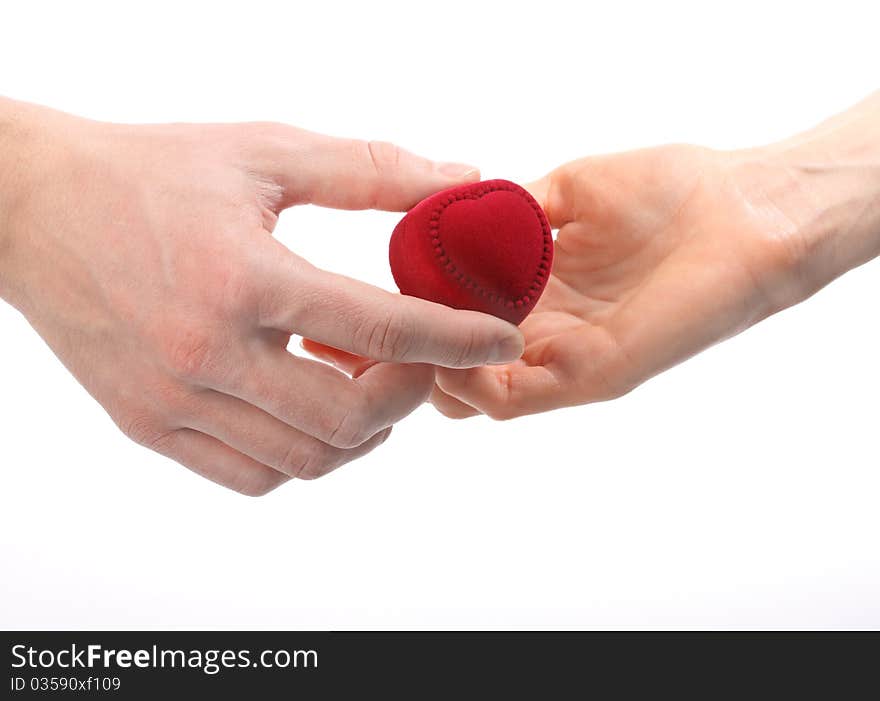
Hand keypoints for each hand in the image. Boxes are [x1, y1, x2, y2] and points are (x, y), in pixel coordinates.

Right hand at [0, 99, 522, 492]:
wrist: (33, 209)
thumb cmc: (149, 173)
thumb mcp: (265, 152)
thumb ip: (370, 171)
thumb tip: (459, 182)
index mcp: (241, 276)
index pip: (380, 330)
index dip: (458, 338)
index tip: (501, 338)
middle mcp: (206, 352)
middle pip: (349, 420)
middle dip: (412, 394)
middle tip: (425, 360)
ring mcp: (173, 400)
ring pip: (305, 460)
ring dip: (362, 432)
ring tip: (367, 382)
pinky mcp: (149, 425)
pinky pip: (251, 475)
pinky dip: (302, 453)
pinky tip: (309, 405)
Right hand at [306, 97, 879, 418]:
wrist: (743, 207)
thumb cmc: (668, 191)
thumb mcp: (565, 189)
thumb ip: (508, 211)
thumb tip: (447, 212)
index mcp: (525, 295)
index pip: (438, 326)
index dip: (383, 325)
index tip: (324, 313)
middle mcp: (534, 336)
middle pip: (441, 372)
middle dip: (382, 366)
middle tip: (330, 344)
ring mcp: (559, 363)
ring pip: (467, 398)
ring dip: (417, 377)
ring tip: (379, 348)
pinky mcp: (588, 377)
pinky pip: (512, 400)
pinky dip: (467, 384)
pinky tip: (439, 354)